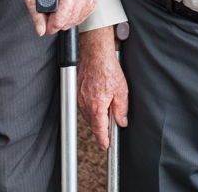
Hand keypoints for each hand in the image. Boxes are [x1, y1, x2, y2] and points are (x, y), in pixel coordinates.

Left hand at [21, 0, 95, 35]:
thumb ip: (34, 13)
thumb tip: (41, 31)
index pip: (60, 21)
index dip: (49, 26)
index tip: (45, 21)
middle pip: (67, 24)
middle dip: (56, 22)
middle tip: (51, 10)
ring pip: (74, 23)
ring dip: (64, 20)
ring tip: (58, 7)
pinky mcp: (92, 2)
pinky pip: (81, 19)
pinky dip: (72, 17)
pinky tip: (66, 8)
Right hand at [77, 27, 128, 149]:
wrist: (94, 52)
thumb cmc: (107, 68)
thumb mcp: (121, 90)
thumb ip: (121, 109)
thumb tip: (121, 122)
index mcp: (96, 106)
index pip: (99, 129)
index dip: (103, 139)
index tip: (106, 144)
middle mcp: (84, 104)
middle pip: (93, 122)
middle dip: (101, 125)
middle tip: (110, 125)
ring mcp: (78, 97)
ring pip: (87, 113)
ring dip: (95, 114)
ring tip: (105, 106)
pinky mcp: (76, 90)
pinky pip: (82, 103)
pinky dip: (90, 104)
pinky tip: (97, 97)